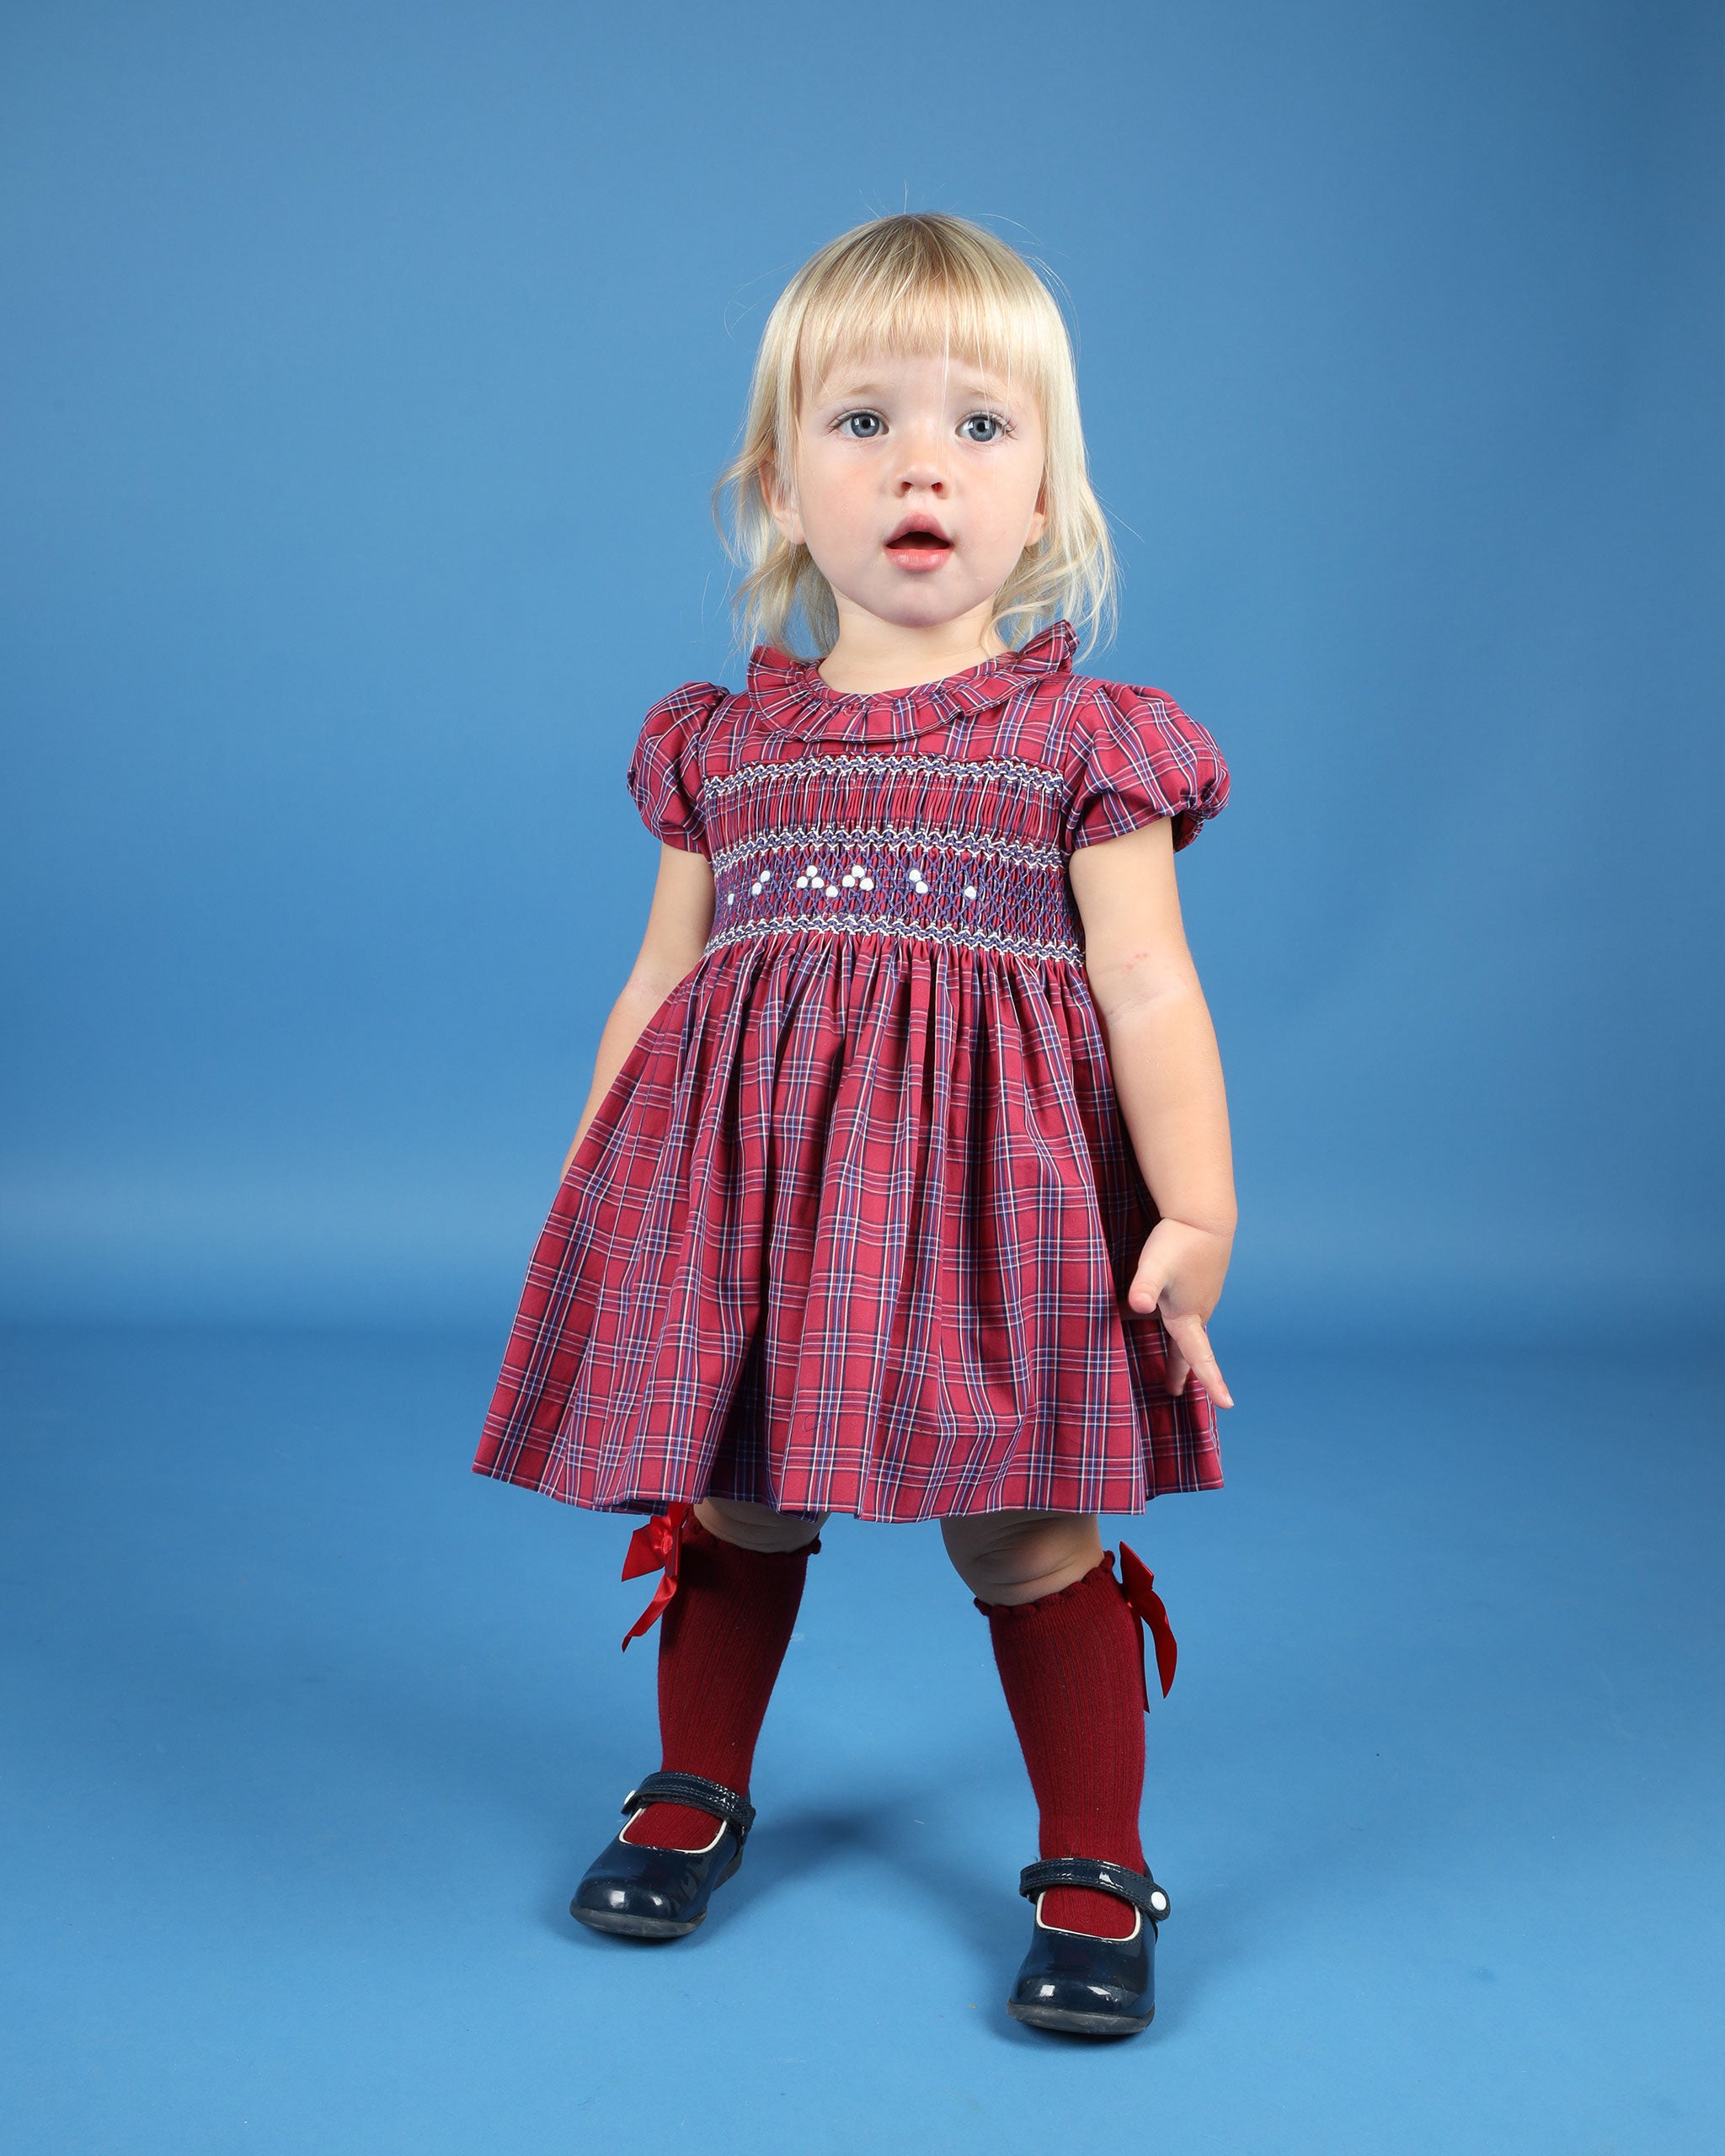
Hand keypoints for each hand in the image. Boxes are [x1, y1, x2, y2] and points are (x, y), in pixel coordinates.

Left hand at [1125, 1217, 1234, 1408]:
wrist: (1203, 1215)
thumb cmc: (1179, 1241)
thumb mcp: (1155, 1264)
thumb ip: (1144, 1285)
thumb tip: (1138, 1304)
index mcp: (1187, 1316)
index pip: (1199, 1358)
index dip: (1212, 1383)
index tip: (1227, 1404)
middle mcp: (1196, 1311)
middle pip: (1187, 1349)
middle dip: (1181, 1370)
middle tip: (1173, 1390)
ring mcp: (1198, 1297)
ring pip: (1181, 1327)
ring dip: (1173, 1344)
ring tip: (1161, 1354)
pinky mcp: (1195, 1283)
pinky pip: (1178, 1307)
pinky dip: (1167, 1317)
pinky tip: (1148, 1306)